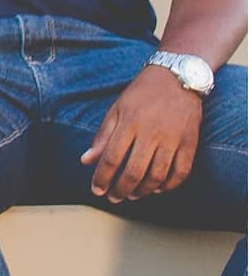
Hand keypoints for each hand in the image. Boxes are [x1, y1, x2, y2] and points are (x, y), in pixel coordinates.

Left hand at [79, 66, 200, 201]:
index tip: (96, 190)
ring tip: (132, 195)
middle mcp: (152, 132)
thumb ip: (102, 136)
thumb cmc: (142, 94)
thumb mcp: (116, 110)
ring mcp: (173, 138)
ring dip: (143, 190)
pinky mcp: (190, 142)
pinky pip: (181, 171)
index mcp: (129, 123)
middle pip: (133, 171)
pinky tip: (157, 188)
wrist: (178, 78)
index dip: (102, 178)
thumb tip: (85, 161)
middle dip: (120, 190)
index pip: (111, 159)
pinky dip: (169, 185)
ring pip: (157, 175)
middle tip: (114, 198)